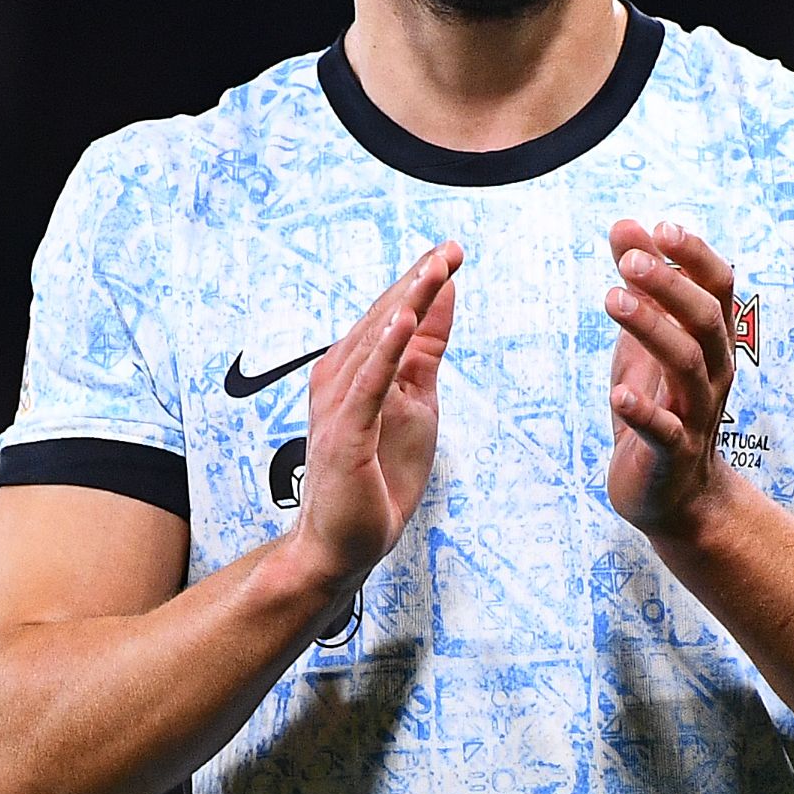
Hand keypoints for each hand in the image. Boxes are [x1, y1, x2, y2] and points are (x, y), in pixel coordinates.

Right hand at [290, 242, 461, 586]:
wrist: (344, 545)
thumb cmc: (378, 477)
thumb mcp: (417, 402)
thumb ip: (424, 349)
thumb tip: (443, 294)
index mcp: (358, 367)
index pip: (393, 313)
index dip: (423, 280)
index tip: (453, 248)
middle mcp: (340, 376)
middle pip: (385, 318)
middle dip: (419, 281)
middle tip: (451, 248)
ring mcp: (341, 404)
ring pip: (377, 341)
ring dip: (406, 302)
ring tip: (435, 269)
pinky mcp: (345, 432)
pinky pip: (368, 383)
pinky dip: (386, 349)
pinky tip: (405, 320)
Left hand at [604, 220, 737, 539]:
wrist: (672, 492)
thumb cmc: (659, 402)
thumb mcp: (646, 337)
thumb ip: (640, 283)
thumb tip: (625, 224)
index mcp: (711, 340)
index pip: (719, 287)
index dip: (694, 255)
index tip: (660, 227)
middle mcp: (713, 371)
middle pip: (705, 320)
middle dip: (670, 285)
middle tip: (628, 261)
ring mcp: (696, 414)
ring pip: (686, 365)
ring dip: (651, 329)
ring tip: (612, 299)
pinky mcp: (671, 454)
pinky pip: (665, 431)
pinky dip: (643, 412)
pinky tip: (617, 395)